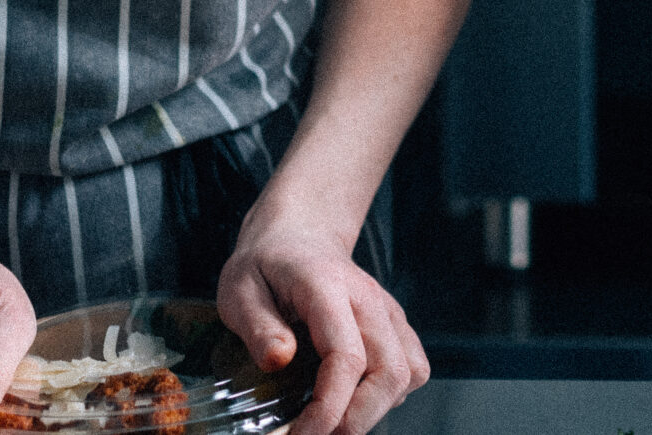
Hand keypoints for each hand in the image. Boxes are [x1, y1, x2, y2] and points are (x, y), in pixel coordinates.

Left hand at [218, 202, 426, 434]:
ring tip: (333, 421)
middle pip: (391, 371)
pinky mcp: (396, 325)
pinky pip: (413, 368)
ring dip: (375, 410)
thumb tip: (278, 360)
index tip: (302, 433)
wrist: (299, 236)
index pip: (346, 356)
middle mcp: (368, 299)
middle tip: (315, 434)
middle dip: (357, 419)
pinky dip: (389, 395)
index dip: (329, 406)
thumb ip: (256, 325)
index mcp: (326, 287)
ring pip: (409, 373)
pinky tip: (354, 399)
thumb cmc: (267, 267)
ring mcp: (388, 311)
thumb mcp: (239, 289)